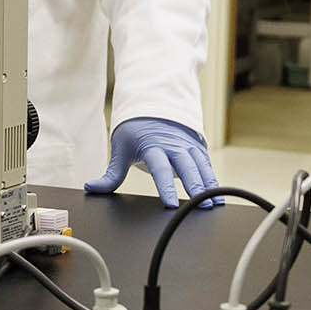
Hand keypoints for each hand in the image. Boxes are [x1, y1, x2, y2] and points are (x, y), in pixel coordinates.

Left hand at [83, 117, 219, 207]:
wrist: (153, 104)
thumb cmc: (135, 128)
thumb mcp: (120, 148)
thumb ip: (111, 174)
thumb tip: (91, 188)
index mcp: (153, 145)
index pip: (160, 168)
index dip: (166, 186)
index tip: (171, 204)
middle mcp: (173, 144)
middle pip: (186, 166)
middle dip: (195, 186)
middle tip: (202, 205)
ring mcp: (187, 145)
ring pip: (201, 165)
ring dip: (209, 184)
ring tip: (215, 203)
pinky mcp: (197, 147)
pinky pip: (207, 164)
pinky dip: (213, 179)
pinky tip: (218, 195)